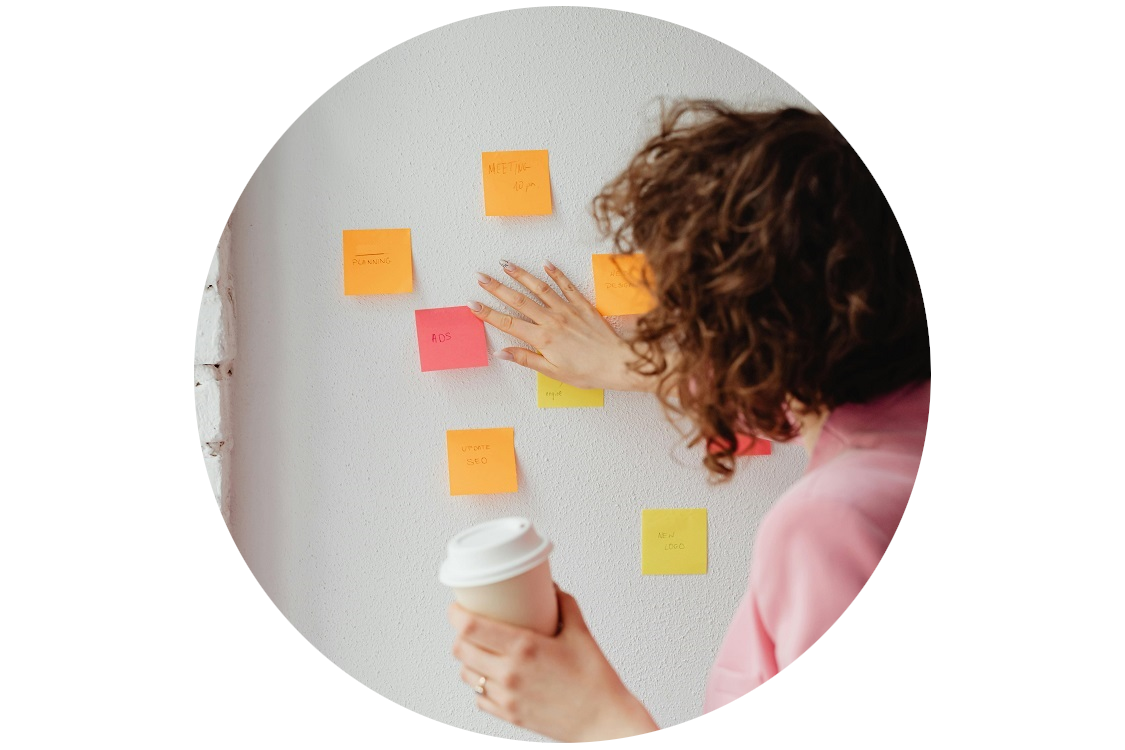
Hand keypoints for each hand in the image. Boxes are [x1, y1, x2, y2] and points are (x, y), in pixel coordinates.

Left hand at [448, 588, 657, 741]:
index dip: (456, 614)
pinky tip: (491, 677)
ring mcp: (507, 697)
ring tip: (480, 651)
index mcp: (524, 648)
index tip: (457, 607)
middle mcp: (509, 673)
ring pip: (466, 675)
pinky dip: (480, 685)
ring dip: (468, 660)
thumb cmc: (595, 682)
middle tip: (468, 625)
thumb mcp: (581, 634)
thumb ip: (565, 606)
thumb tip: (553, 591)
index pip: (470, 628)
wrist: (603, 722)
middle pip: (461, 650)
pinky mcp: (509, 715)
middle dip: (459, 635)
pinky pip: (480, 698)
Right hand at [470, 260, 657, 391]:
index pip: (508, 323)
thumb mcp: (554, 373)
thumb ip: (527, 359)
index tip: (472, 304)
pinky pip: (566, 285)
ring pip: (539, 288)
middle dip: (497, 288)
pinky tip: (545, 264)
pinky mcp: (582, 305)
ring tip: (505, 264)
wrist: (618, 363)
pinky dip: (555, 273)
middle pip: (518, 300)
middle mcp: (552, 320)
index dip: (488, 313)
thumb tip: (502, 352)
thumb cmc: (588, 372)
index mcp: (543, 338)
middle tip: (481, 277)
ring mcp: (567, 310)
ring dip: (520, 275)